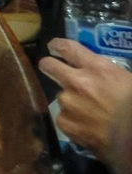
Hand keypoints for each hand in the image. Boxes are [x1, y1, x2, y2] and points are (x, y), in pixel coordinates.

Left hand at [39, 39, 131, 156]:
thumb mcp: (127, 80)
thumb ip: (108, 73)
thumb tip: (101, 75)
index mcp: (97, 68)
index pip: (68, 48)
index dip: (57, 46)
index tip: (53, 47)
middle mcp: (77, 82)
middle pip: (49, 66)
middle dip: (48, 66)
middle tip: (51, 69)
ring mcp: (68, 103)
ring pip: (62, 97)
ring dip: (71, 102)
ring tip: (89, 113)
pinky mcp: (65, 123)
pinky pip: (64, 118)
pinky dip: (72, 121)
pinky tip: (87, 127)